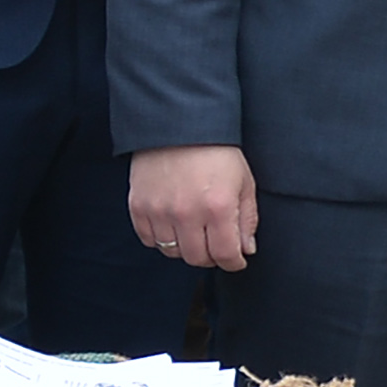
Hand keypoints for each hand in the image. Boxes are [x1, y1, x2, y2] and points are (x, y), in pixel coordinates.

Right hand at [129, 144, 257, 270]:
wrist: (178, 124)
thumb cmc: (216, 151)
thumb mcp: (244, 182)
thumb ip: (247, 219)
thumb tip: (246, 250)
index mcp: (218, 207)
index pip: (226, 255)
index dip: (234, 262)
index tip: (235, 260)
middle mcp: (187, 213)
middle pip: (197, 258)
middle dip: (211, 256)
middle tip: (215, 245)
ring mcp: (159, 210)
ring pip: (172, 252)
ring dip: (185, 248)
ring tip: (194, 232)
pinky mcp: (139, 206)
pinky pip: (148, 239)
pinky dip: (161, 238)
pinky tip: (172, 225)